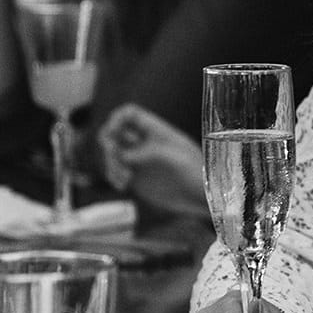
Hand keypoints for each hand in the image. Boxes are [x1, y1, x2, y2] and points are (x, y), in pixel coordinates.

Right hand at [98, 102, 207, 217]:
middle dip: (108, 144)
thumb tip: (123, 156)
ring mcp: (140, 161)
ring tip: (124, 179)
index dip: (116, 120)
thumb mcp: (176, 160)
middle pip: (114, 133)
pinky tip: (123, 186)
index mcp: (157, 131)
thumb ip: (149, 154)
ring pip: (112, 154)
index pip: (129, 114)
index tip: (111, 135)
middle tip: (114, 157)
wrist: (204, 197)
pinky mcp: (138, 178)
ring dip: (110, 164)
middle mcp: (145, 143)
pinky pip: (116, 173)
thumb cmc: (197, 174)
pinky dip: (114, 177)